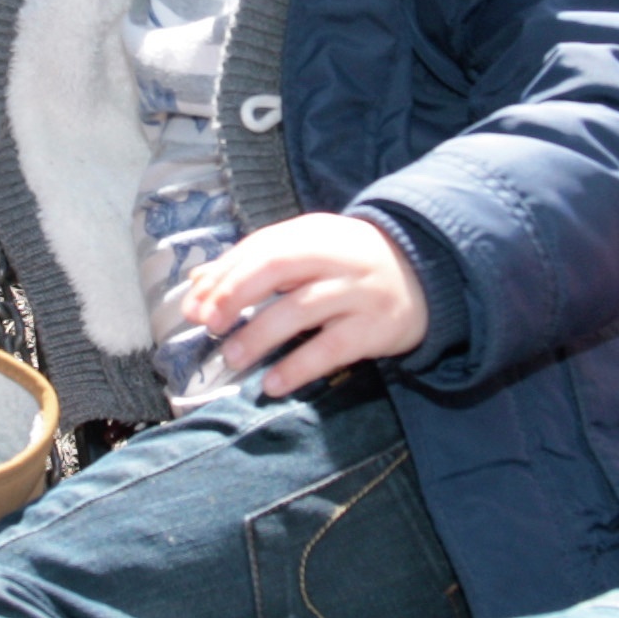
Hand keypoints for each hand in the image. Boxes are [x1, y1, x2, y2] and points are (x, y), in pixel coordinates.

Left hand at [184, 213, 427, 396]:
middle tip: (208, 325)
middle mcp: (334, 257)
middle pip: (276, 266)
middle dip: (235, 294)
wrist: (426, 274)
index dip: (223, 276)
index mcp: (312, 233)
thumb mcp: (307, 251)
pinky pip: (331, 349)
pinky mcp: (374, 328)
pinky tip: (272, 384)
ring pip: (300, 309)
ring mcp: (357, 292)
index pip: (260, 248)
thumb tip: (197, 285)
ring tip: (233, 357)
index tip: (193, 306)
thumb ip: (254, 264)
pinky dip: (298, 367)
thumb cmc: (350, 264)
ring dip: (260, 335)